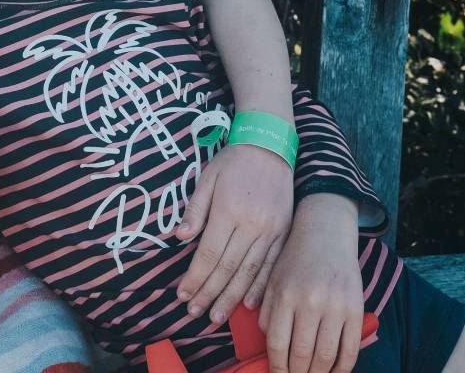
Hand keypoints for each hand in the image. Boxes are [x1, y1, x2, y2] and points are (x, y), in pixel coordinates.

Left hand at [174, 143, 294, 326]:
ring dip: (231, 298)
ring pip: (249, 273)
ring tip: (216, 316)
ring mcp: (271, 231)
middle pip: (227, 268)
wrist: (270, 147)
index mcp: (228, 210)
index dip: (194, 278)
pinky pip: (270, 266)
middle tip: (194, 314)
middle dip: (209, 294)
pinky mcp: (284, 234)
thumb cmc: (233, 162)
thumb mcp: (207, 178)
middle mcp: (251, 225)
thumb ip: (195, 209)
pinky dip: (259, 287)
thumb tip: (180, 237)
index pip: (208, 254)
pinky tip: (248, 305)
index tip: (182, 295)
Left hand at [259, 193, 363, 372]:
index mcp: (285, 295)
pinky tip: (335, 371)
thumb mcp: (273, 280)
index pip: (277, 344)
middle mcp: (310, 302)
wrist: (326, 231)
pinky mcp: (356, 308)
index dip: (276, 367)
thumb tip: (268, 347)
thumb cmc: (295, 258)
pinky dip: (343, 367)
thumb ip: (267, 312)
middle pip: (302, 355)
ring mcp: (335, 306)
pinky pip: (351, 348)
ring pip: (326, 356)